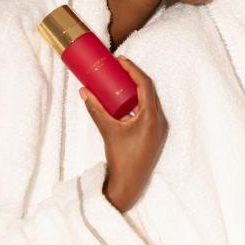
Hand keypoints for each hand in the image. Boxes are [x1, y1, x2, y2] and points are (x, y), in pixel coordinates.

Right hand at [80, 56, 167, 212]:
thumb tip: (84, 90)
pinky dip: (138, 101)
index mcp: (152, 117)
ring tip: (120, 78)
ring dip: (137, 88)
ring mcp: (160, 127)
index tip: (121, 60)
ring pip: (150, 100)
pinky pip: (149, 110)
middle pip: (149, 90)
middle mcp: (160, 120)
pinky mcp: (156, 133)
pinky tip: (126, 97)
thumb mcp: (107, 130)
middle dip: (134, 76)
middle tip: (119, 66)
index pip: (146, 85)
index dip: (133, 70)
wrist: (129, 184)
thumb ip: (95, 109)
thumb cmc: (120, 158)